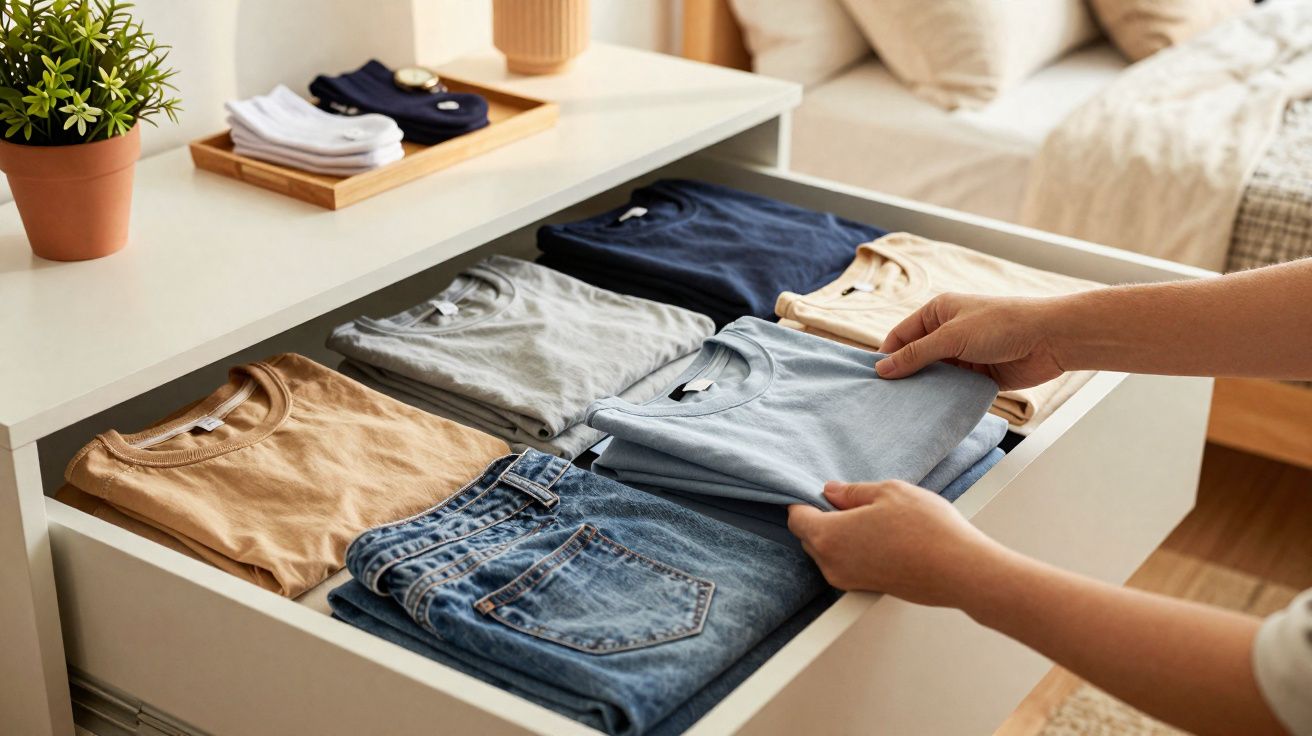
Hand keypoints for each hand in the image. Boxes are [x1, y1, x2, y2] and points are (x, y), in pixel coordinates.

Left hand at [787, 480, 1006, 606]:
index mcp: (828, 537)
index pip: (796, 518)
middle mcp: (831, 564)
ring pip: (828, 552)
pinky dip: (853, 549)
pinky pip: (846, 564)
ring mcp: (848, 581)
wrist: (960, 571)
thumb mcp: (889, 492)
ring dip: (839, 534)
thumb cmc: (926, 529)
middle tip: (849, 501)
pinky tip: (880, 536)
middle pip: (809, 537)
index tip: (821, 491)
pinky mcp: (866, 589)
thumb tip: (831, 491)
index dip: (805, 500)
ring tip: (871, 518)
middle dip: (821, 517)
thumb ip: (852, 492)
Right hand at [875, 293, 1066, 390]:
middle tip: (884, 399)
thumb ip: (916, 354)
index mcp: (938, 313)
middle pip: (916, 357)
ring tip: (904, 409)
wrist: (1050, 339)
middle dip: (904, 376)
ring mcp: (964, 355)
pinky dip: (945, 398)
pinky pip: (954, 389)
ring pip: (935, 376)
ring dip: (925, 389)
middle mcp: (949, 333)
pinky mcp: (979, 375)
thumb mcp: (952, 337)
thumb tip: (883, 369)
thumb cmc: (1003, 325)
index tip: (872, 379)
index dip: (886, 355)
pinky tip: (932, 412)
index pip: (901, 335)